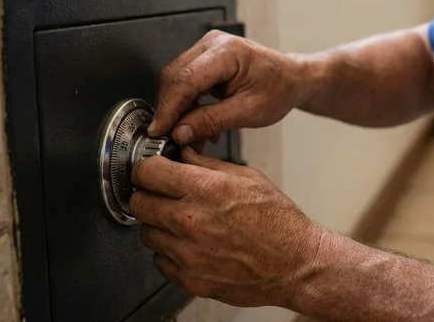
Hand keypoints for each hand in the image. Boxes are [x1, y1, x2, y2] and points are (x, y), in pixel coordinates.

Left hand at [128, 148, 324, 307]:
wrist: (295, 263)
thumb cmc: (278, 221)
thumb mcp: (248, 178)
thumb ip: (209, 165)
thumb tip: (184, 154)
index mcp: (206, 189)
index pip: (149, 172)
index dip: (147, 169)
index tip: (151, 171)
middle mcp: (191, 221)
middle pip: (138, 202)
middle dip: (147, 195)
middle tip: (161, 195)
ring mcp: (188, 253)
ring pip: (146, 233)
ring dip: (158, 225)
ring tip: (182, 222)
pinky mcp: (189, 279)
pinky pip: (160, 261)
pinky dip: (169, 252)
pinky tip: (190, 244)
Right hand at [148, 30, 305, 143]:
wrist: (291, 79)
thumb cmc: (279, 89)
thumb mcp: (249, 112)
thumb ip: (212, 121)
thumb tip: (181, 132)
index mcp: (228, 52)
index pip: (186, 79)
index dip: (169, 108)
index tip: (160, 130)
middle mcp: (213, 44)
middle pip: (175, 77)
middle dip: (170, 110)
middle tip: (172, 137)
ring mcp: (207, 49)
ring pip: (176, 80)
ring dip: (179, 110)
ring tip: (192, 135)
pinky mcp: (205, 58)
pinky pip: (185, 82)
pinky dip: (187, 104)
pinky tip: (197, 123)